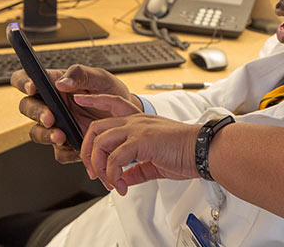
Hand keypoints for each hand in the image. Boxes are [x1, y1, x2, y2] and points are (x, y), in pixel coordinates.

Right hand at [11, 64, 141, 162]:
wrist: (126, 115)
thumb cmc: (110, 91)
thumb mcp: (101, 78)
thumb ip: (81, 75)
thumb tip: (61, 82)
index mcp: (53, 84)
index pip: (26, 79)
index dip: (23, 82)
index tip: (32, 87)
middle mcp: (50, 105)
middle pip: (27, 107)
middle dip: (36, 112)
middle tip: (50, 117)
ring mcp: (56, 125)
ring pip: (36, 132)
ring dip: (45, 135)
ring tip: (61, 135)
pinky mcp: (66, 143)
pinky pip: (58, 152)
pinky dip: (65, 152)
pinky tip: (76, 148)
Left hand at [77, 94, 199, 195]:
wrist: (204, 150)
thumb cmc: (186, 153)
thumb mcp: (155, 162)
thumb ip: (136, 169)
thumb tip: (124, 179)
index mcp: (140, 122)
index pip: (112, 104)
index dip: (93, 101)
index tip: (79, 99)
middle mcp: (136, 121)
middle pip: (96, 128)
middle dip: (88, 152)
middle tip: (94, 172)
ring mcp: (138, 128)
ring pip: (101, 142)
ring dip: (98, 166)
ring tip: (108, 182)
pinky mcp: (142, 140)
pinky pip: (115, 159)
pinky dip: (113, 176)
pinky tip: (122, 186)